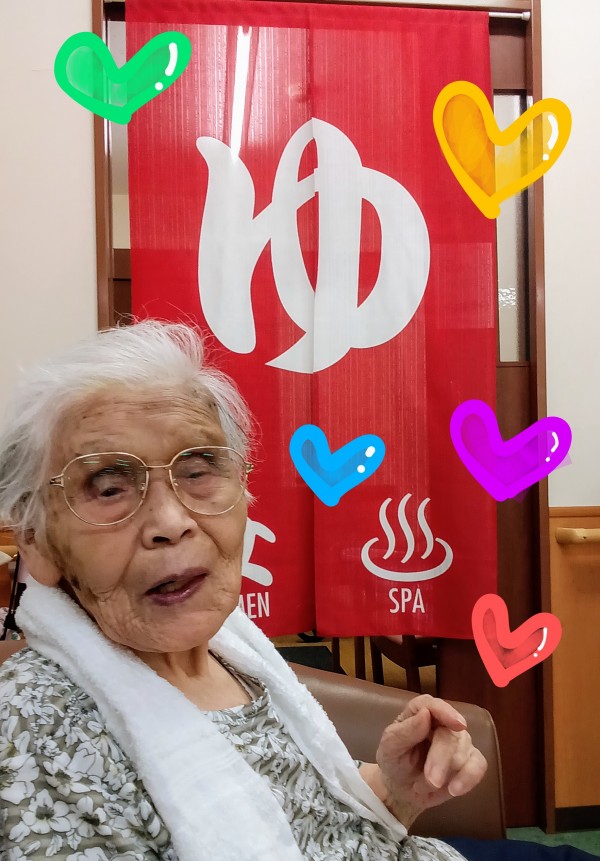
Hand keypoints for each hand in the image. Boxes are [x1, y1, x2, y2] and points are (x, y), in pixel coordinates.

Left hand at [372, 694, 486, 828]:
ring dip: (445, 774)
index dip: (445, 712)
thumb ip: (405, 732)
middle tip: (431, 780)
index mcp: (420, 713)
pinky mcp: (470, 761)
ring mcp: (460, 742)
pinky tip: (454, 789)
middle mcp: (443, 723)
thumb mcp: (390, 748)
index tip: (457, 724)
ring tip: (424, 785)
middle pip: (451, 734)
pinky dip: (468, 779)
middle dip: (441, 759)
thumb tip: (426, 713)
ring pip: (464, 752)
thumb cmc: (395, 762)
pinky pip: (478, 766)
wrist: (402, 790)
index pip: (433, 705)